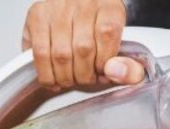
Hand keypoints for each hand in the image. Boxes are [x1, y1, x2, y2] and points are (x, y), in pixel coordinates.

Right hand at [21, 0, 144, 88]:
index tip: (102, 75)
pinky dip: (47, 74)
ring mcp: (57, 7)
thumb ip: (132, 68)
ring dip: (66, 77)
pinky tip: (55, 79)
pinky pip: (39, 53)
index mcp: (109, 6)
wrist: (80, 12)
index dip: (103, 63)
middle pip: (82, 48)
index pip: (107, 34)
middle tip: (85, 80)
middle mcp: (82, 2)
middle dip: (84, 75)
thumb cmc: (101, 35)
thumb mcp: (125, 49)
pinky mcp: (37, 15)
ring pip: (60, 54)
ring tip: (71, 80)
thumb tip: (114, 72)